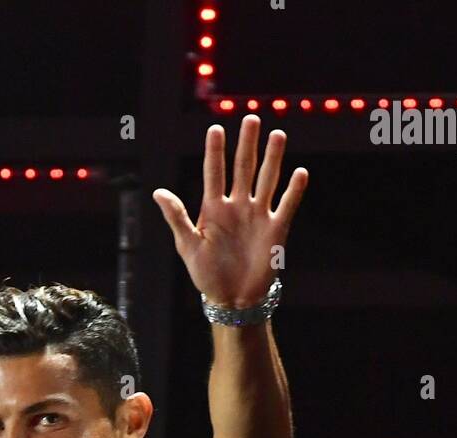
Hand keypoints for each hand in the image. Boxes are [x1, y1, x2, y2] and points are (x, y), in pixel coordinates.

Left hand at [152, 113, 307, 308]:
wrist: (232, 300)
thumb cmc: (207, 275)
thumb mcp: (188, 246)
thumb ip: (177, 217)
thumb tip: (158, 192)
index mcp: (214, 209)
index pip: (214, 173)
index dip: (215, 152)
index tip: (215, 128)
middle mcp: (237, 207)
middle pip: (243, 168)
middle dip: (247, 144)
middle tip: (251, 119)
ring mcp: (257, 216)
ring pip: (266, 180)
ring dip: (273, 158)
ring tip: (277, 135)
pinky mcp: (275, 230)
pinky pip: (286, 206)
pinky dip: (293, 191)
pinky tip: (299, 172)